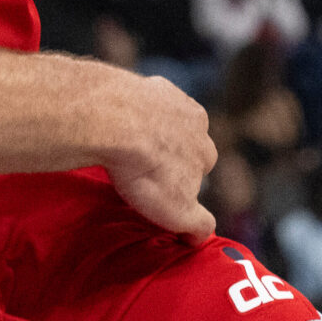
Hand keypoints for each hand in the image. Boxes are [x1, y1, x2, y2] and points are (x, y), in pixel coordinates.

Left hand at [99, 75, 217, 239]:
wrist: (117, 121)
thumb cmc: (147, 169)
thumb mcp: (178, 212)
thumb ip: (198, 225)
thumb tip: (201, 238)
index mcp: (205, 150)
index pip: (200, 168)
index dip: (181, 180)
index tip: (160, 188)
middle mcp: (196, 121)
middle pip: (185, 140)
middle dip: (169, 152)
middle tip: (141, 167)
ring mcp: (172, 98)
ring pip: (166, 118)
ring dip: (151, 130)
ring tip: (125, 147)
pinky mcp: (146, 82)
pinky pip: (144, 98)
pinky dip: (133, 109)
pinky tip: (116, 122)